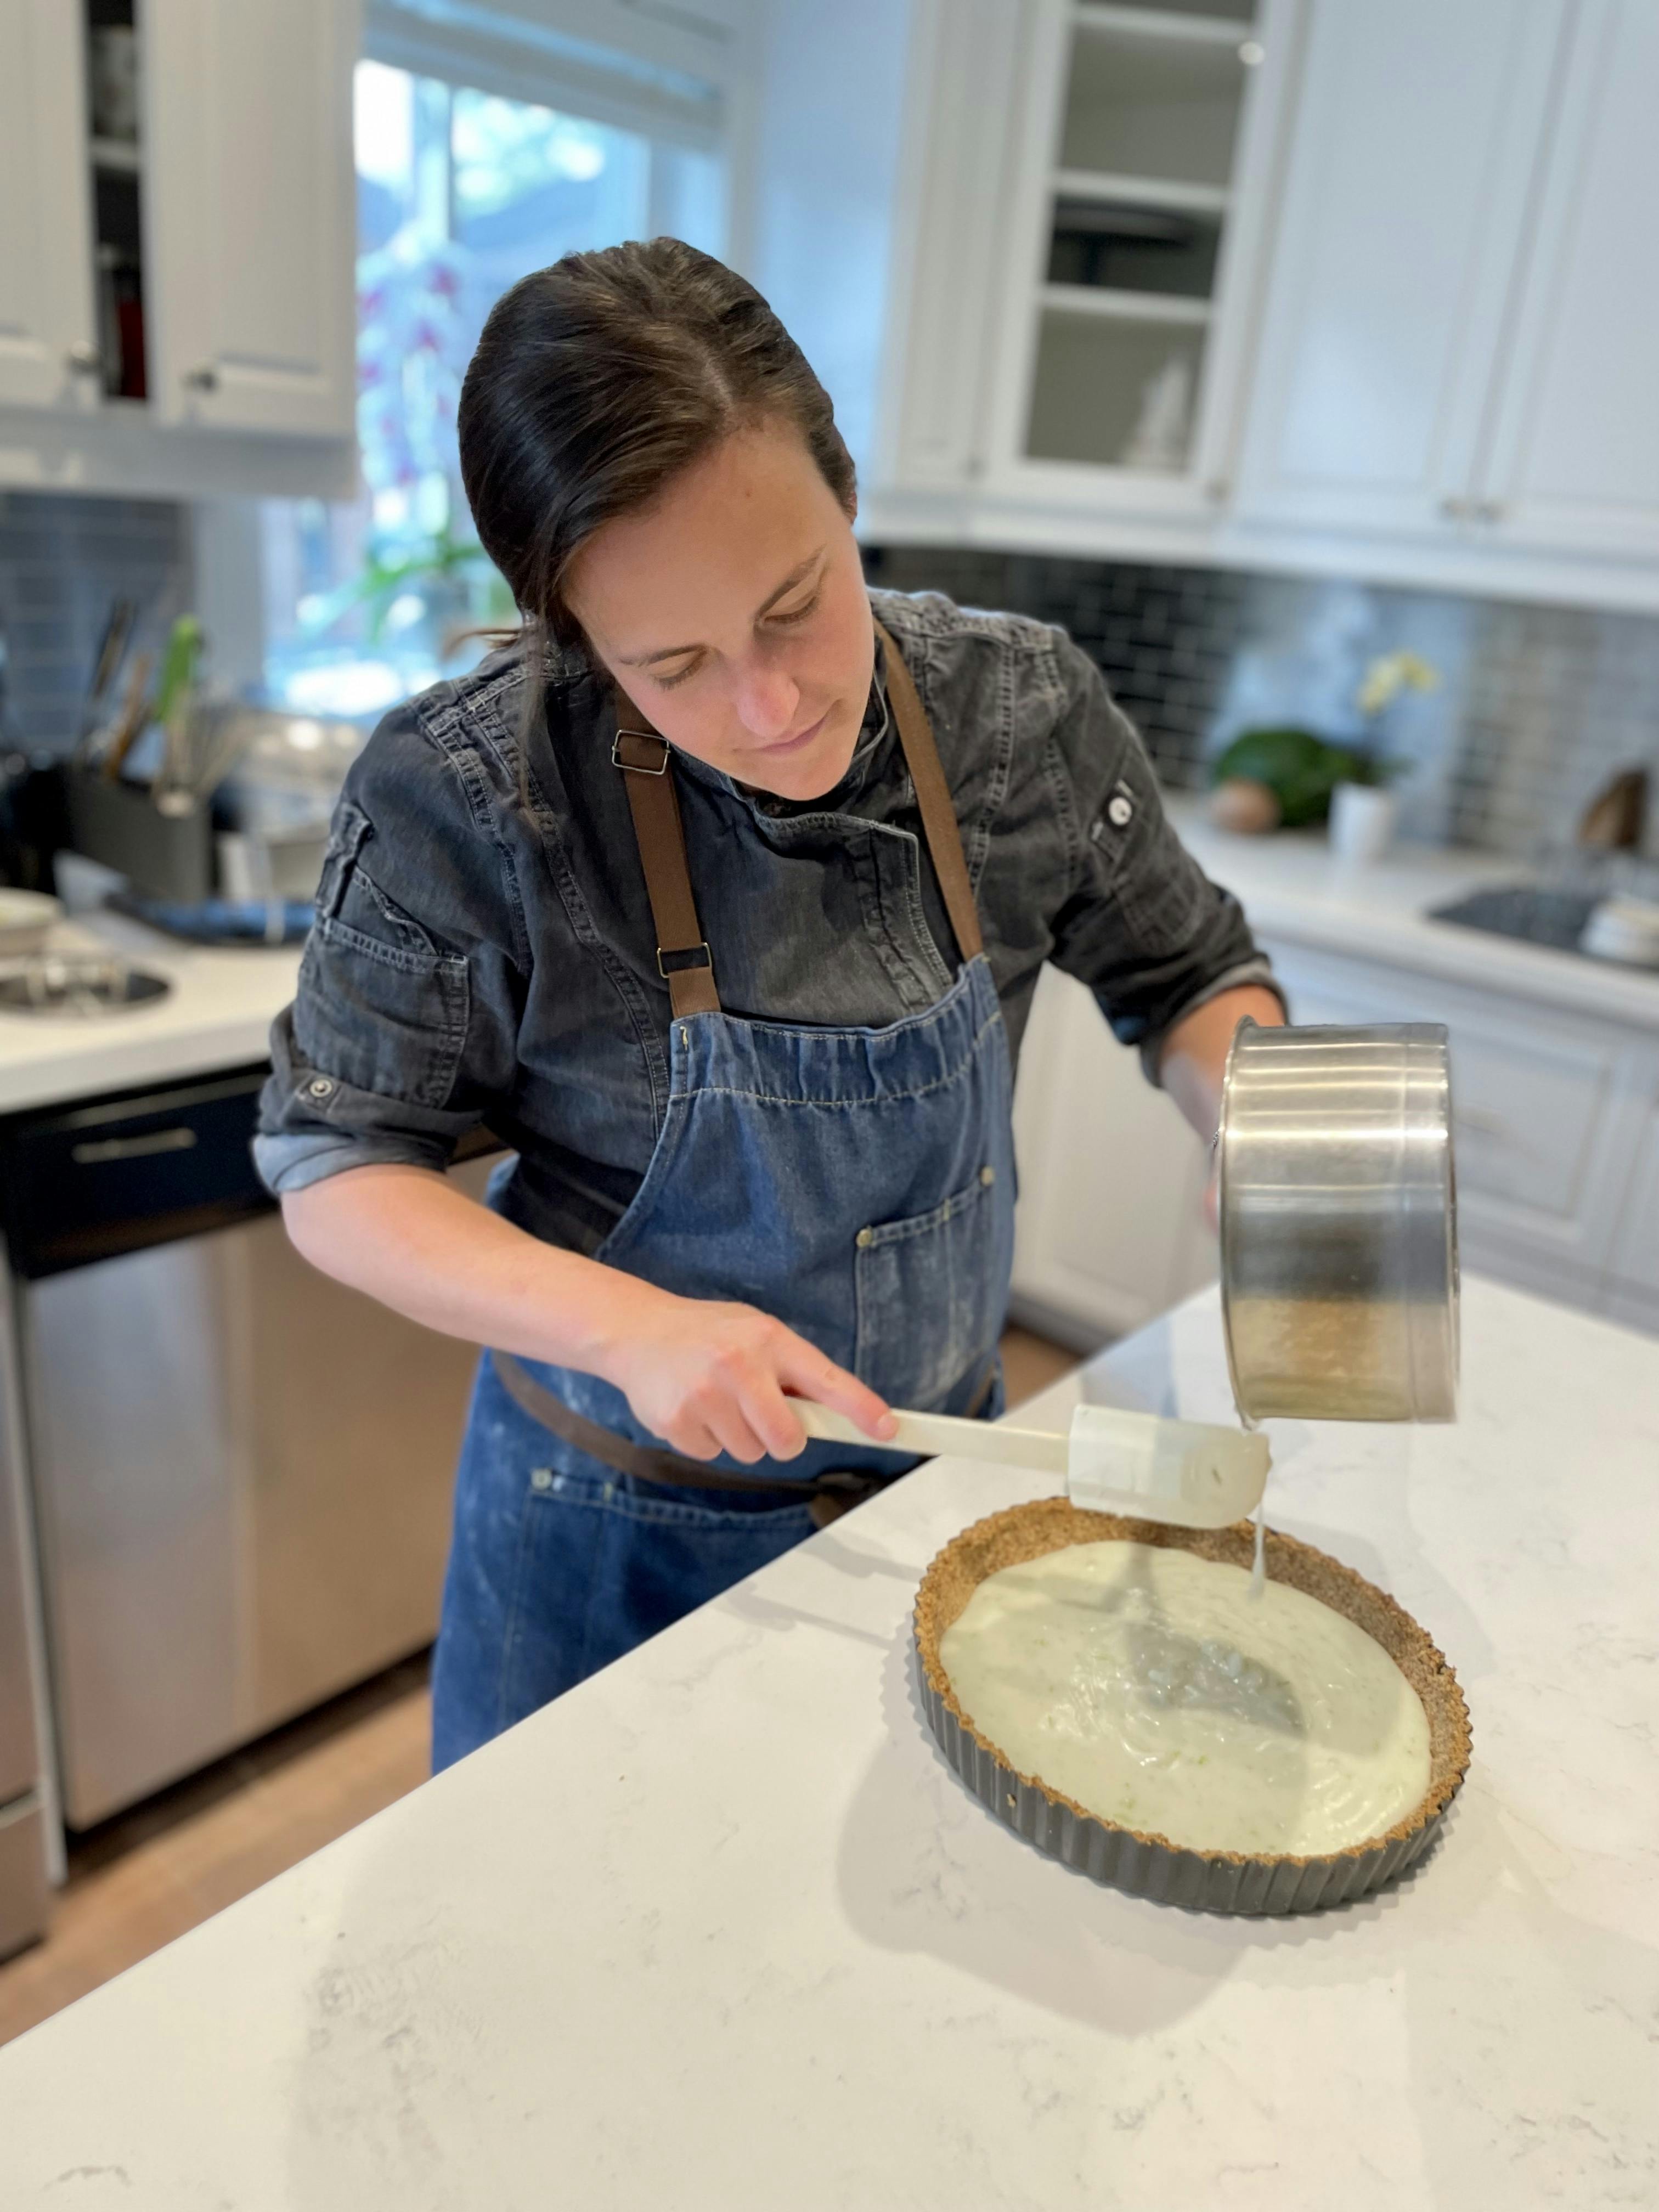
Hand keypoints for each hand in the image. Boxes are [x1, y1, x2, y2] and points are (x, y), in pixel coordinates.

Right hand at [598, 1289, 896, 1464]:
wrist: (636, 1331)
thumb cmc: (709, 1335)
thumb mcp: (756, 1333)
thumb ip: (793, 1371)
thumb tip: (837, 1416)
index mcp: (768, 1339)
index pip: (826, 1380)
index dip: (860, 1408)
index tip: (888, 1428)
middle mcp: (738, 1365)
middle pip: (787, 1440)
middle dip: (782, 1438)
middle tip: (761, 1413)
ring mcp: (704, 1396)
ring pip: (751, 1452)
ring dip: (741, 1436)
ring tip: (718, 1400)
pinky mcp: (676, 1422)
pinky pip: (714, 1456)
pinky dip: (708, 1440)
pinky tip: (693, 1408)